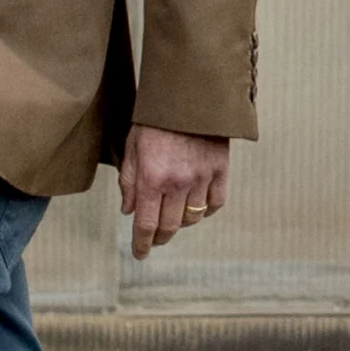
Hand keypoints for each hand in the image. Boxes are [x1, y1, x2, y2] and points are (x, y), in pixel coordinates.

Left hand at [119, 126, 229, 259]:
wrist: (189, 96)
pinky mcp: (220, 170)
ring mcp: (202, 178)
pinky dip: (206, 211)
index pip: (146, 224)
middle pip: (169, 226)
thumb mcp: (132, 149)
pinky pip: (215, 203)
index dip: (142, 243)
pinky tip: (197, 208)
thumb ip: (129, 182)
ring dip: (180, 224)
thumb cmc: (155, 120)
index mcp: (152, 178)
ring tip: (173, 220)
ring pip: (193, 218)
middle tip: (155, 240)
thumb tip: (129, 210)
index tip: (140, 254)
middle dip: (159, 237)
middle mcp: (178, 183)